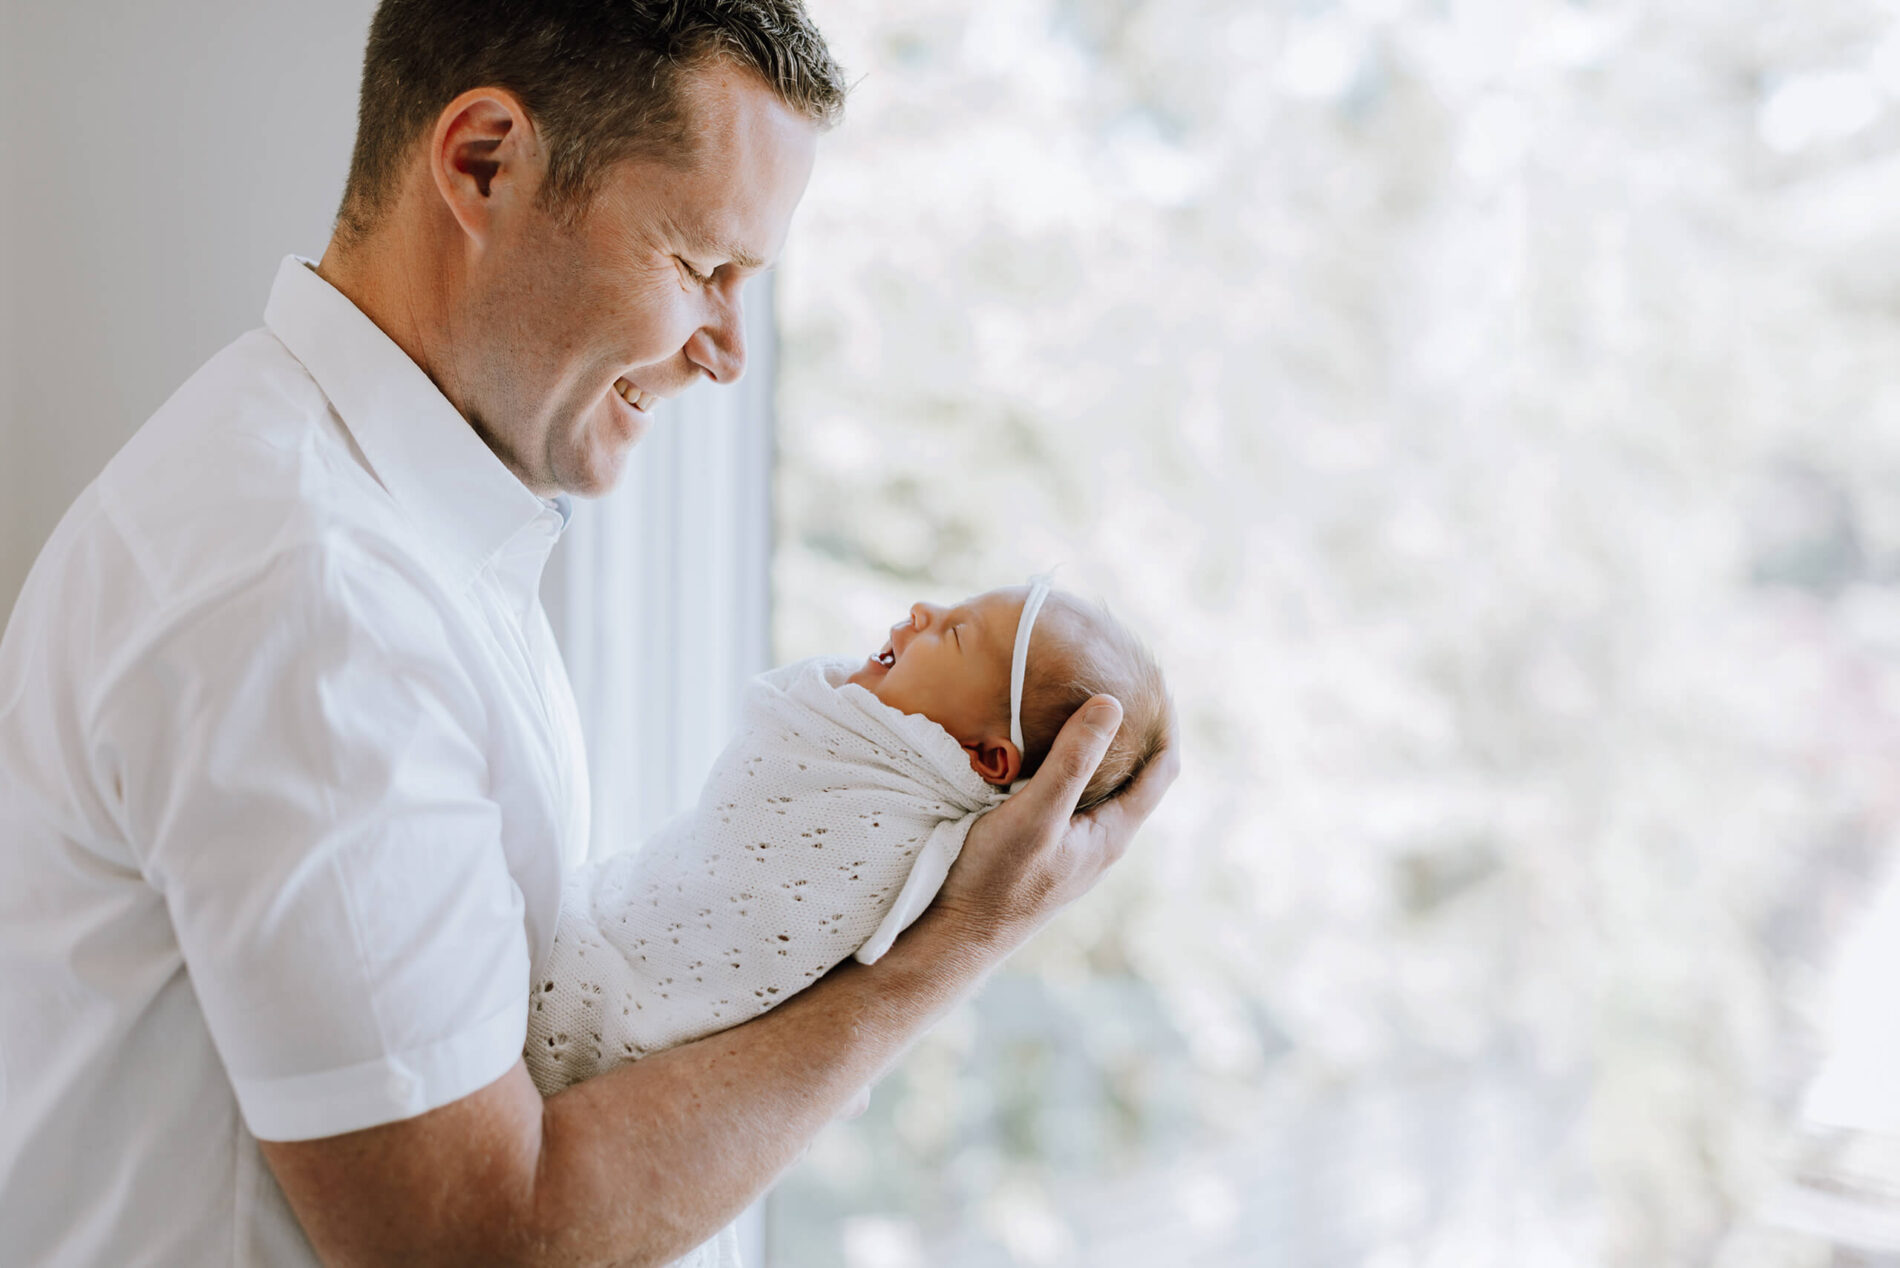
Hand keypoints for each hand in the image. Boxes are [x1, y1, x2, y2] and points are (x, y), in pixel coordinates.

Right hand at [933, 695, 1178, 952]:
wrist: (955, 935)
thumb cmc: (996, 880)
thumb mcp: (1036, 815)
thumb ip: (1073, 762)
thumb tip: (1113, 703)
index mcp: (1113, 832)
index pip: (1163, 769)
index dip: (1167, 723)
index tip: (1156, 679)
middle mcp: (1099, 838)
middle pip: (1135, 772)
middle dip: (1133, 727)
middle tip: (1117, 676)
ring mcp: (1071, 844)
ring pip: (1098, 782)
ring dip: (1096, 743)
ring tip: (1079, 697)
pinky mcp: (1042, 845)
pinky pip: (1067, 793)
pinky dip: (1065, 760)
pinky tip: (1037, 741)